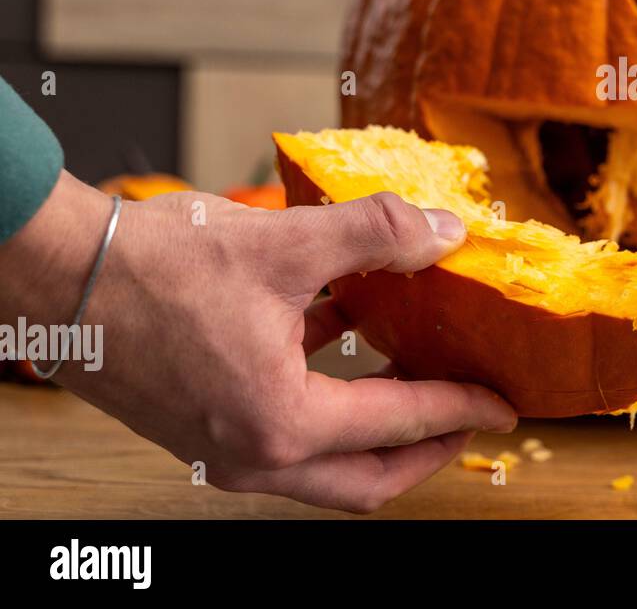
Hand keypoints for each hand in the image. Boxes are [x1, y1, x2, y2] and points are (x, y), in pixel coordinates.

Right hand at [0, 172, 516, 512]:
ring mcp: (221, 447)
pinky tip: (342, 326)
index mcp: (281, 423)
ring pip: (323, 463)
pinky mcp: (201, 423)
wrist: (59, 273)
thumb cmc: (156, 266)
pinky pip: (283, 426)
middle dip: (426, 451)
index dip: (462, 408)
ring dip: (374, 425)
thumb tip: (445, 230)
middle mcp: (252, 454)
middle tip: (469, 416)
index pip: (400, 425)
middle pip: (365, 480)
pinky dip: (323, 391)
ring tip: (414, 371)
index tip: (502, 403)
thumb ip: (378, 234)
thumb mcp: (287, 243)